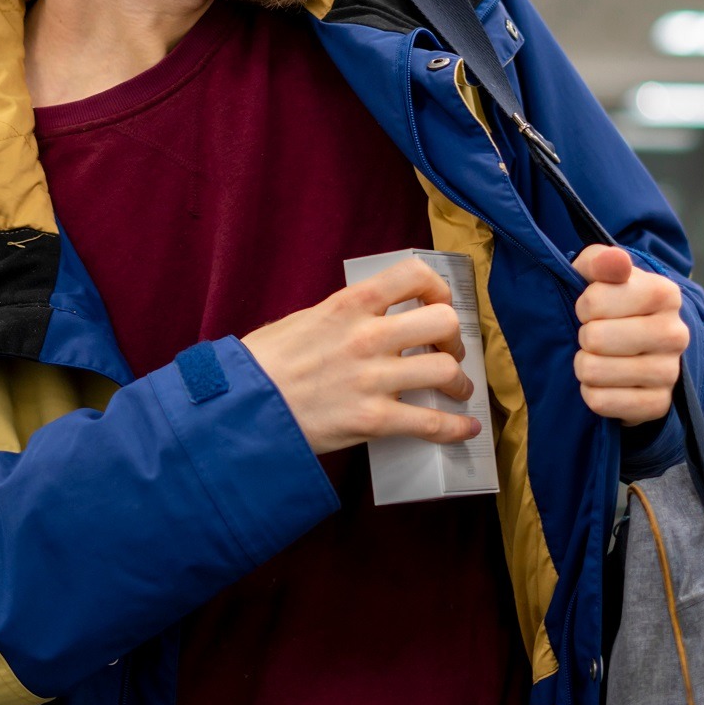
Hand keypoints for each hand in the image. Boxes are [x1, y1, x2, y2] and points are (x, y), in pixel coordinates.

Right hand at [242, 258, 478, 454]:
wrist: (240, 407)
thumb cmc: (264, 363)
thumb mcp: (305, 319)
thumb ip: (344, 315)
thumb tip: (372, 318)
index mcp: (349, 304)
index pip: (414, 274)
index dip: (438, 289)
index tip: (437, 305)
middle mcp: (367, 336)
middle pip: (443, 322)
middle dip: (454, 339)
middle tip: (448, 353)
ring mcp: (372, 378)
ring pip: (445, 371)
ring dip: (459, 383)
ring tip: (456, 391)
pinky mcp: (372, 419)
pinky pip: (430, 422)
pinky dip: (454, 428)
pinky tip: (464, 430)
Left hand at [571, 245, 688, 426]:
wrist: (635, 347)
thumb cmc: (611, 302)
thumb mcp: (598, 274)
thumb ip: (601, 260)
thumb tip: (614, 260)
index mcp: (665, 293)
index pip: (593, 301)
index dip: (583, 305)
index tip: (593, 308)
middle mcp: (675, 333)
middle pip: (594, 338)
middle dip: (584, 336)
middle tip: (596, 336)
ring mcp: (670, 372)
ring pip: (594, 372)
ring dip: (585, 365)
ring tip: (599, 357)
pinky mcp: (657, 405)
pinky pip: (601, 401)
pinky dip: (591, 393)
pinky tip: (604, 382)